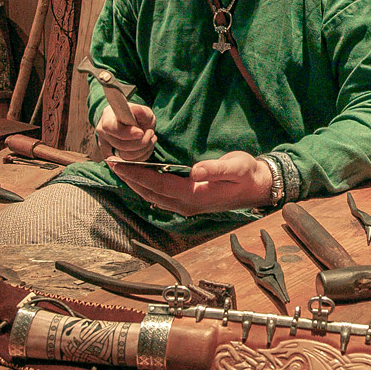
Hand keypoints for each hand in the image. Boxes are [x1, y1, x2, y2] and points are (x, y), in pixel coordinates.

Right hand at [95, 103, 156, 160]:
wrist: (133, 124)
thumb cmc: (137, 117)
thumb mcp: (143, 111)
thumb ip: (141, 111)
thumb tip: (137, 111)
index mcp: (108, 118)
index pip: (112, 128)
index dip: (127, 133)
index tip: (141, 132)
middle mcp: (103, 132)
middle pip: (121, 145)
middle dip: (141, 142)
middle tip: (151, 133)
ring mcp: (105, 146)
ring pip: (124, 157)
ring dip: (142, 151)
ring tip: (150, 141)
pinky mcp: (110, 157)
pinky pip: (123, 166)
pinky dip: (137, 162)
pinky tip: (143, 153)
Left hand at [110, 150, 273, 215]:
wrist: (259, 188)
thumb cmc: (248, 175)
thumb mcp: (236, 167)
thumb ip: (215, 169)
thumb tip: (195, 170)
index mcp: (195, 195)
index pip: (159, 185)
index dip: (138, 174)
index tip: (120, 164)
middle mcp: (187, 205)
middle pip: (151, 193)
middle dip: (130, 179)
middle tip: (112, 163)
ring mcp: (188, 206)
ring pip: (154, 197)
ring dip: (136, 184)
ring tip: (121, 170)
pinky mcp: (190, 203)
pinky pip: (162, 198)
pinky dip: (148, 188)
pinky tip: (141, 180)